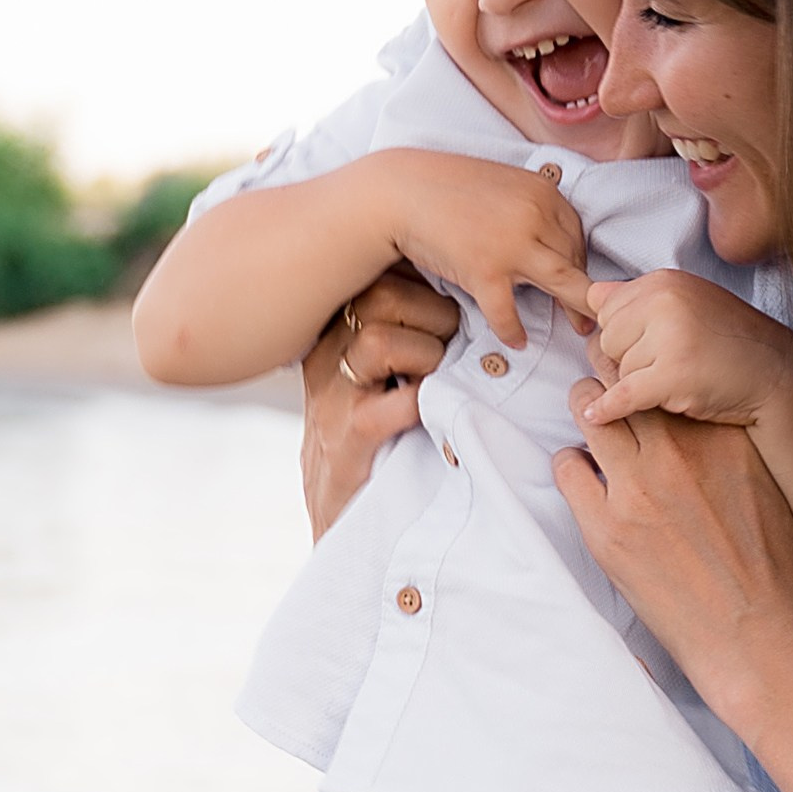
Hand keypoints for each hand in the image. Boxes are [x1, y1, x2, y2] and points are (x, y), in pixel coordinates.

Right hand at [298, 271, 458, 539]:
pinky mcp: (351, 438)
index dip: (426, 280)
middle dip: (435, 313)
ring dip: (431, 355)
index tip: (457, 301)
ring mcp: (335, 396)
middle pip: (380, 294)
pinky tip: (438, 412)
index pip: (378, 273)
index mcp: (336, 334)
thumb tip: (464, 296)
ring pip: (382, 339)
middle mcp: (328, 356)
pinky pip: (398, 402)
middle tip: (456, 342)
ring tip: (442, 379)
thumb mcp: (377, 377)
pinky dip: (429, 402)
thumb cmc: (373, 440)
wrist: (337, 518)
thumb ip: (405, 334)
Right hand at [367, 149, 592, 348]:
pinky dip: (514, 330)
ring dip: (575, 311)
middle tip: (591, 315)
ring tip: (580, 331)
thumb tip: (549, 236)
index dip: (581, 262)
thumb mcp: (502, 185)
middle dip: (585, 290)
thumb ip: (529, 205)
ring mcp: (512, 244)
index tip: (580, 280)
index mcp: (541, 191)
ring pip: (562, 284)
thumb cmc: (445, 189)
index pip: (577, 234)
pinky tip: (518, 340)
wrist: (399, 191)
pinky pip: (509, 311)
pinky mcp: (485, 271)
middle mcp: (534, 214)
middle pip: (575, 260)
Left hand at [554, 386, 792, 791]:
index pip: (667, 375)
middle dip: (613, 386)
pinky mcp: (607, 529)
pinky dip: (573, 468)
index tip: (642, 383)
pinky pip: (568, 468)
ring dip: (589, 419)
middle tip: (608, 401)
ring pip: (589, 414)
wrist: (764, 642)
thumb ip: (729, 450)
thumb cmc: (779, 575)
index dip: (648, 375)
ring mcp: (638, 487)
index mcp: (724, 437)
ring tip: (595, 438)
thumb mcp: (767, 490)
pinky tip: (589, 484)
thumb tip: (696, 429)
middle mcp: (680, 450)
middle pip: (623, 383)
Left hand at [582, 271, 792, 427]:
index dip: (624, 334)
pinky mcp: (672, 376)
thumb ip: (639, 298)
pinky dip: (609, 409)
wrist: (775, 374)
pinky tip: (597, 414)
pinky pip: (622, 395)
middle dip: (628, 358)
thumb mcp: (687, 302)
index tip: (651, 345)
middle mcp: (664, 302)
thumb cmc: (730, 342)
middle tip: (667, 365)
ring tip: (677, 378)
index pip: (606, 310)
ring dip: (638, 382)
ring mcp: (669, 338)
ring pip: (616, 370)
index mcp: (664, 281)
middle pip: (606, 340)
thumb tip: (591, 294)